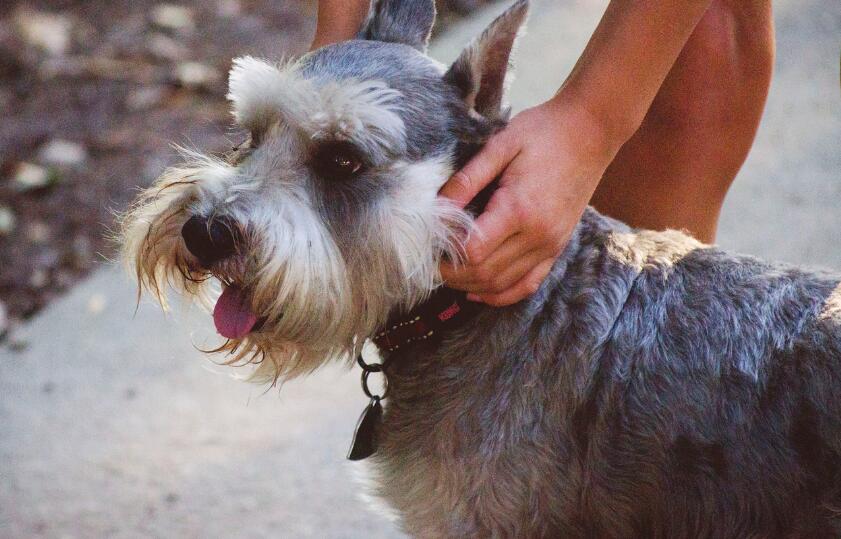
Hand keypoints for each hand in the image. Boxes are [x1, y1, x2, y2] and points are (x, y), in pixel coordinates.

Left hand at [439, 98, 617, 305]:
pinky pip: (527, 285)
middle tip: (430, 261)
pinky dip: (501, 294)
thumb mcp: (500, 145)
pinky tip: (478, 290)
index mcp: (519, 209)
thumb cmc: (544, 132)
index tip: (430, 241)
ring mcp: (550, 245)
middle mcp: (538, 235)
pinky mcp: (557, 248)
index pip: (473, 250)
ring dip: (470, 285)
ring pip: (502, 284)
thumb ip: (468, 179)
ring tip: (447, 273)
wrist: (591, 131)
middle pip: (485, 273)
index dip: (447, 252)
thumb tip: (437, 208)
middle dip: (452, 273)